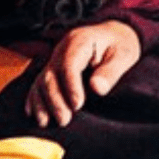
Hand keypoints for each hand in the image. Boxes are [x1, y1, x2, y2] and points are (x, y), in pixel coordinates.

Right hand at [24, 19, 140, 127]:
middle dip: (55, 99)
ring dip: (42, 103)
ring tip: (46, 123)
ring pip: (41, 80)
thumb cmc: (120, 45)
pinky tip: (33, 115)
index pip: (70, 63)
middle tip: (64, 120)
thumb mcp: (125, 55)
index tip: (78, 105)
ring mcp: (55, 58)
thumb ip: (111, 72)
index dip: (71, 85)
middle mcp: (63, 48)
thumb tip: (96, 88)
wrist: (113, 35)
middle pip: (52, 74)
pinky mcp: (52, 68)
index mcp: (81, 40)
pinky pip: (38, 83)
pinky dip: (34, 99)